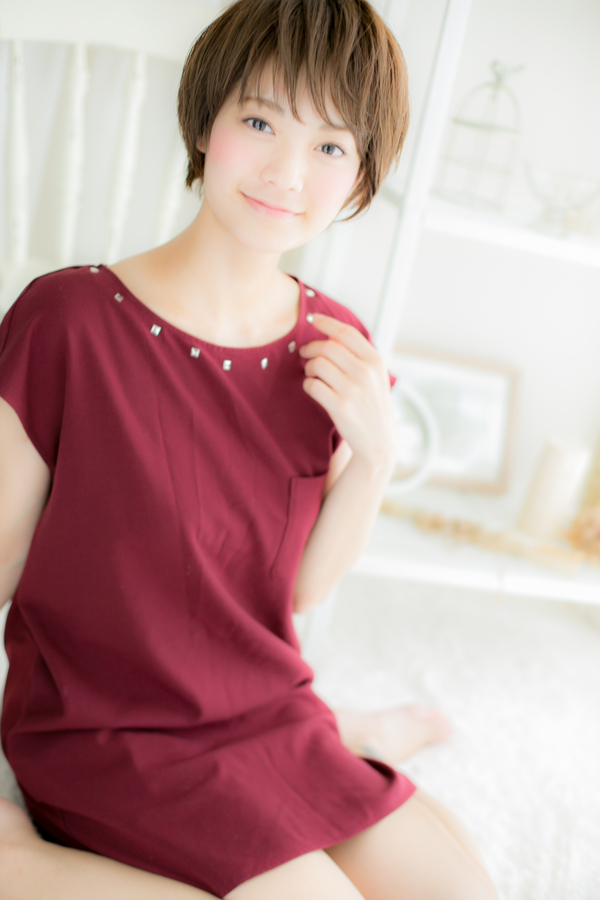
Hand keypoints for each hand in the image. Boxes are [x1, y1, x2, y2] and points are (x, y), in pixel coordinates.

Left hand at [299, 313, 398, 467]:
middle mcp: (366, 372)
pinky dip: (307, 384)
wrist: (378, 441)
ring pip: (317, 364)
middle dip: (310, 348)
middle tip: (304, 353)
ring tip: (311, 374)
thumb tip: (330, 334)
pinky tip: (312, 388)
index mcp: (375, 361)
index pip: (346, 332)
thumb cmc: (372, 405)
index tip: (312, 318)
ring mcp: (353, 390)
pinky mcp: (340, 406)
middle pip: (327, 347)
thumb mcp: (375, 376)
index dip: (326, 322)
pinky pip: (312, 385)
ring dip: (308, 367)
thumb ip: (358, 355)